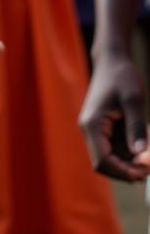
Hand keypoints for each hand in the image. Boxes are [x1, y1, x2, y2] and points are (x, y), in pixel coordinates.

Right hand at [79, 50, 149, 180]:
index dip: (123, 172)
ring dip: (129, 160)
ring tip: (148, 150)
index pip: (102, 161)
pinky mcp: (102, 127)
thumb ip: (136, 128)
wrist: (112, 60)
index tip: (145, 172)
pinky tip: (143, 141)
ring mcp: (95, 128)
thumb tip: (140, 155)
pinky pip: (114, 147)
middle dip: (126, 169)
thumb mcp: (134, 101)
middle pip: (104, 163)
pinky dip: (129, 151)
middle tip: (149, 167)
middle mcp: (89, 129)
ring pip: (110, 157)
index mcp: (92, 124)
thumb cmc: (122, 76)